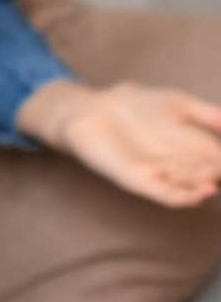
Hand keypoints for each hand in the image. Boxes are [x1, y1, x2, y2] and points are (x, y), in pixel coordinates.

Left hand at [27, 79, 220, 207]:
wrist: (92, 108)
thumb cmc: (135, 106)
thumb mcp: (179, 104)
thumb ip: (209, 115)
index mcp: (192, 150)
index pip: (218, 158)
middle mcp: (179, 167)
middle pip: (208, 174)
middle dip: (217, 171)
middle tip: (218, 165)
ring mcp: (160, 175)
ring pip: (192, 185)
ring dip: (206, 182)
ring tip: (215, 176)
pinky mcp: (139, 181)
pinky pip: (167, 196)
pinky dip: (186, 197)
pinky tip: (204, 191)